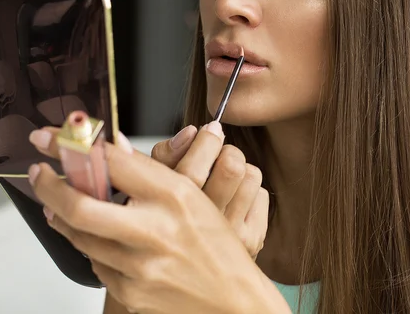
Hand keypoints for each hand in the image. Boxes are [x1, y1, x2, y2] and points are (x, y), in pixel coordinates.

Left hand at [28, 127, 289, 313]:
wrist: (231, 299)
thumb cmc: (215, 244)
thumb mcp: (191, 196)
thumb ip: (148, 173)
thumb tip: (112, 148)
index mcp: (173, 195)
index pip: (111, 160)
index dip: (72, 144)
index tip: (48, 137)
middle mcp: (154, 229)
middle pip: (80, 204)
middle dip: (49, 185)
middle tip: (40, 174)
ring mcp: (139, 265)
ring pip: (78, 235)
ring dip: (62, 215)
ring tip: (59, 204)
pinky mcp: (129, 291)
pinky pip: (93, 261)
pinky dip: (88, 244)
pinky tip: (95, 236)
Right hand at [151, 123, 268, 260]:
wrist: (180, 277)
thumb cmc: (160, 223)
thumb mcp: (147, 189)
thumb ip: (165, 157)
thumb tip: (191, 132)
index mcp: (173, 208)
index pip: (201, 157)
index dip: (206, 138)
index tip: (206, 132)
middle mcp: (205, 223)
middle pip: (232, 163)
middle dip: (225, 150)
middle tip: (216, 155)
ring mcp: (232, 235)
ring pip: (251, 175)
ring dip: (238, 172)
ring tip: (222, 181)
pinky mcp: (252, 241)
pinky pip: (262, 195)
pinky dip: (249, 193)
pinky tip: (232, 203)